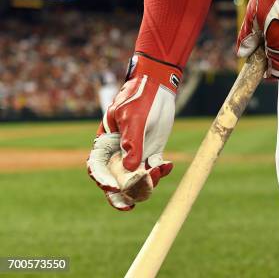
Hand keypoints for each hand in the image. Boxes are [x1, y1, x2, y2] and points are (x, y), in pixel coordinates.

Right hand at [87, 53, 181, 210]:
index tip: (113, 187)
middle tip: (132, 205)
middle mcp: (119, 150)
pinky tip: (168, 165)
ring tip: (160, 171)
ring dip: (148, 180)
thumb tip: (129, 168)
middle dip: (125, 191)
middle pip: (118, 178)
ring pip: (138, 176)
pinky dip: (161, 171)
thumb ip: (132, 142)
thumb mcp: (134, 118)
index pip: (99, 167)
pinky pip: (154, 168)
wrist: (160, 85)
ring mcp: (136, 152)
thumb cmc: (141, 97)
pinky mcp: (152, 151)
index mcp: (106, 142)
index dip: (104, 180)